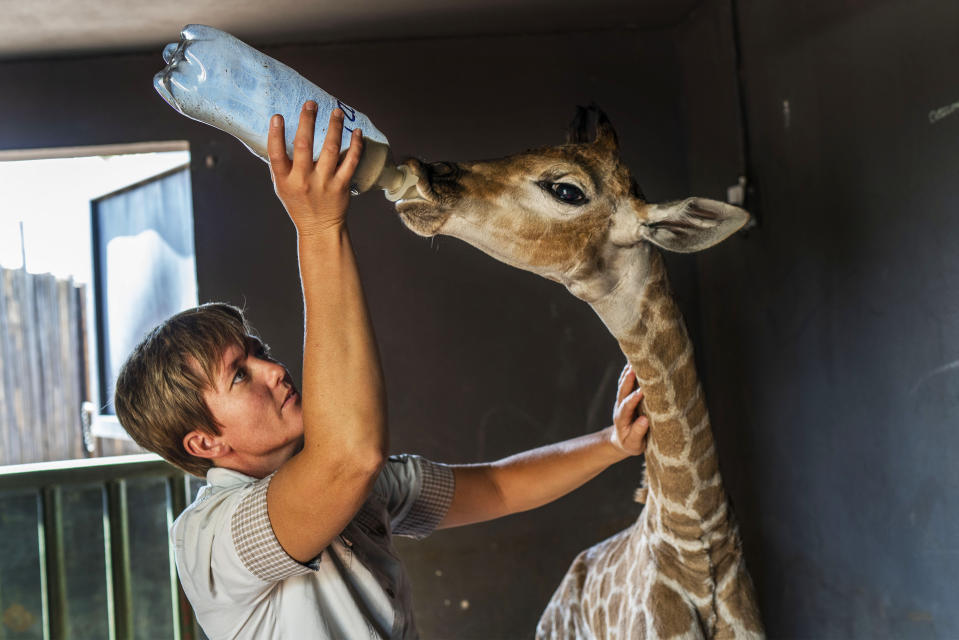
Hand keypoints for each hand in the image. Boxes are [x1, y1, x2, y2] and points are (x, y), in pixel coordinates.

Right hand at [268, 101, 362, 235]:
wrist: (320, 228)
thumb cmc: (299, 203)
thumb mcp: (282, 186)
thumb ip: (281, 164)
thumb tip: (277, 133)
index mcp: (285, 180)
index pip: (276, 155)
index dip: (275, 134)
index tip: (277, 116)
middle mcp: (304, 181)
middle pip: (304, 146)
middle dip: (307, 121)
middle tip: (311, 104)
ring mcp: (324, 183)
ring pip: (330, 149)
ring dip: (334, 127)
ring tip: (336, 112)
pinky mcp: (342, 185)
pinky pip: (351, 161)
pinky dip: (355, 145)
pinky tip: (356, 132)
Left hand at [610, 363, 648, 455]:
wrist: (622, 440)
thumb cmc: (631, 443)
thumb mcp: (634, 444)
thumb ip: (637, 433)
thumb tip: (644, 420)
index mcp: (622, 419)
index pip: (627, 407)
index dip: (633, 399)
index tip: (641, 392)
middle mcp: (620, 406)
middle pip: (622, 391)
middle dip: (628, 380)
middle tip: (634, 368)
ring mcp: (622, 399)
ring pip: (623, 384)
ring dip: (628, 372)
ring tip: (634, 359)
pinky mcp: (625, 395)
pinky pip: (626, 381)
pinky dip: (629, 371)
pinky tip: (634, 360)